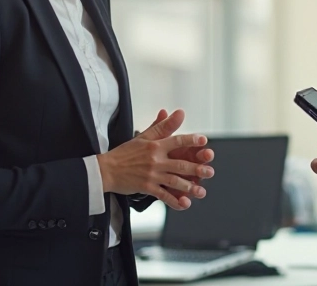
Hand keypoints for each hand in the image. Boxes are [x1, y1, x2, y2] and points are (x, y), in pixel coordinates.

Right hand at [98, 109, 214, 210]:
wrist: (106, 169)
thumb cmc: (125, 153)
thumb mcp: (143, 136)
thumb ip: (162, 126)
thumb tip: (177, 112)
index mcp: (155, 145)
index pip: (177, 141)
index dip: (191, 141)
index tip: (203, 141)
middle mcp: (155, 159)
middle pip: (180, 164)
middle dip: (197, 169)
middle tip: (210, 172)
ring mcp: (152, 174)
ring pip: (175, 181)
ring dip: (190, 187)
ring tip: (201, 190)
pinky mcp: (147, 187)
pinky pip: (164, 195)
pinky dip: (175, 201)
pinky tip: (184, 204)